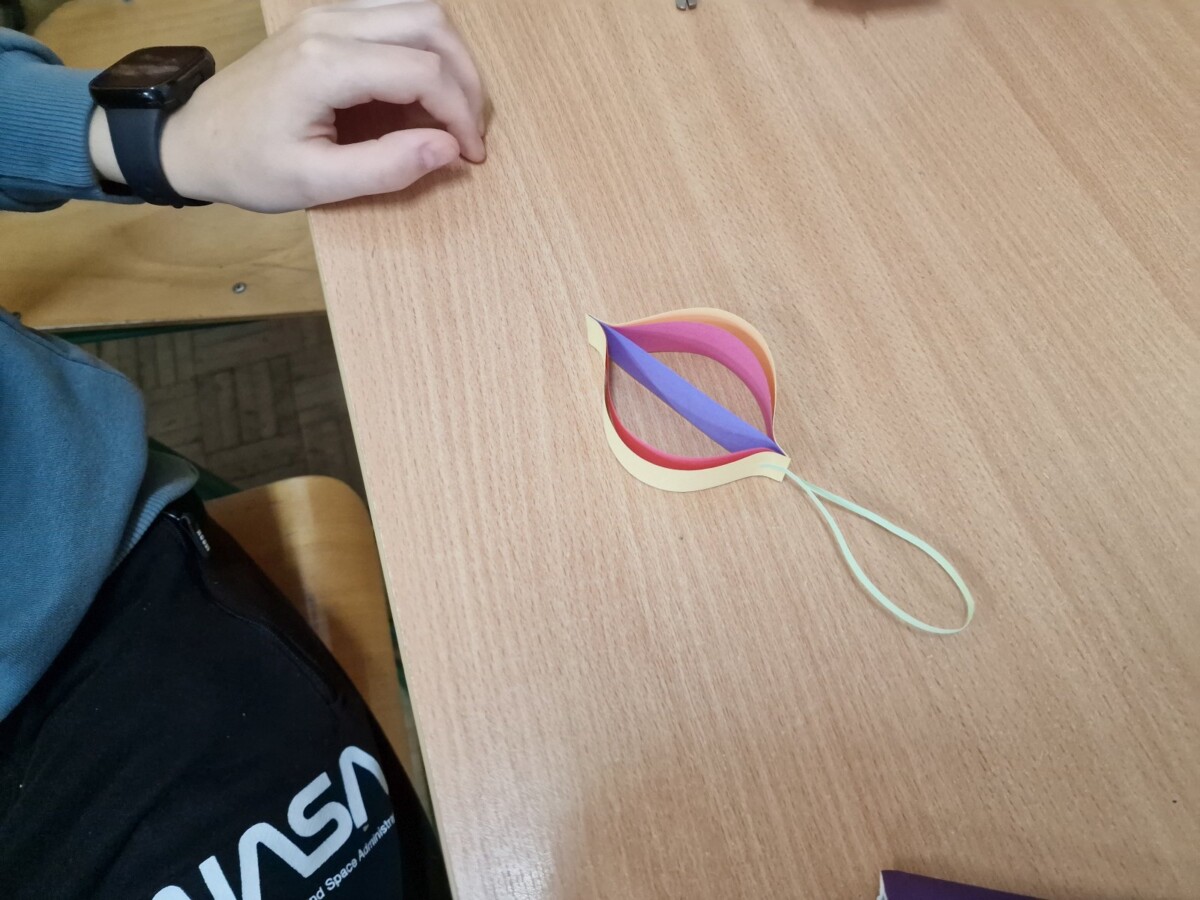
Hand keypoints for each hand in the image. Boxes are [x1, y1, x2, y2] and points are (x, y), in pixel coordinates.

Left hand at [91, 0, 486, 211]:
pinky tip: (423, 86)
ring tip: (455, 108)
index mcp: (326, 65)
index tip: (471, 156)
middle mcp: (330, 24)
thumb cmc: (247, 165)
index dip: (461, 114)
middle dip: (467, 79)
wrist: (193, 137)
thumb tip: (450, 149)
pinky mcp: (327, 18)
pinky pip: (394, 12)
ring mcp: (327, 13)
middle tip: (472, 131)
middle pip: (432, 24)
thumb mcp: (316, 183)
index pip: (424, 71)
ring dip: (450, 56)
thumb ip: (387, 167)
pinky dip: (424, 45)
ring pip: (419, 8)